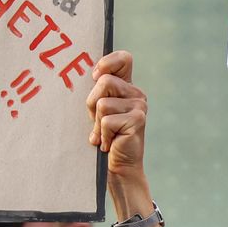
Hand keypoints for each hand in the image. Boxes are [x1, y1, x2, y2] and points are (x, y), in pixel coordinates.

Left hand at [87, 50, 149, 183]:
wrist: (119, 168)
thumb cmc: (104, 138)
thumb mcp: (98, 111)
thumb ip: (98, 92)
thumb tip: (88, 76)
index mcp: (127, 87)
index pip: (124, 59)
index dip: (108, 62)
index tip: (95, 76)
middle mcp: (136, 94)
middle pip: (104, 81)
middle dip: (92, 103)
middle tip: (98, 122)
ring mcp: (139, 106)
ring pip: (103, 103)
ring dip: (97, 123)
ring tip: (105, 135)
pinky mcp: (138, 120)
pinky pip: (107, 120)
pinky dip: (103, 135)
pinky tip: (110, 143)